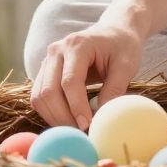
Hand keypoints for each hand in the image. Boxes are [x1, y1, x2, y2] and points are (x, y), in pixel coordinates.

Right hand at [30, 21, 144, 129]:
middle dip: (63, 117)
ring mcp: (47, 60)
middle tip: (81, 134)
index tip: (88, 125)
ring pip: (39, 97)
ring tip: (76, 130)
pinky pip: (39, 97)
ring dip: (54, 118)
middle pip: (48, 91)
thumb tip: (101, 118)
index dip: (76, 107)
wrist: (114, 32)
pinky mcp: (45, 71)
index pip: (69, 81)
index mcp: (77, 45)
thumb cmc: (122, 46)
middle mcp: (56, 50)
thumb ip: (115, 89)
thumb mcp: (127, 65)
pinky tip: (67, 121)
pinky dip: (50, 113)